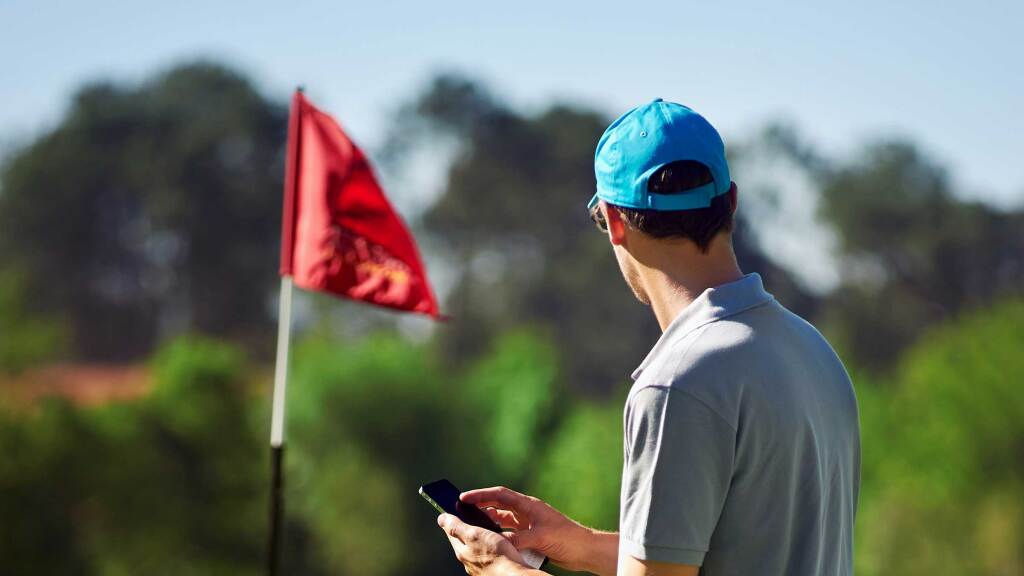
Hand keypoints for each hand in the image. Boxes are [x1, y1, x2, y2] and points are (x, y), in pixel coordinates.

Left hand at [438, 513, 526, 575]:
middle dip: (471, 525)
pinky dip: (494, 543)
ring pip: (479, 544)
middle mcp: (468, 560)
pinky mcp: (492, 567)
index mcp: (461, 551)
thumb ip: (456, 527)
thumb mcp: (474, 535)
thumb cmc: (496, 556)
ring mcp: (480, 565)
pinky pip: (490, 551)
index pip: (451, 531)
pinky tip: (502, 541)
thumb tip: (441, 518)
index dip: (453, 518)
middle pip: (465, 538)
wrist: (514, 575)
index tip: (458, 508)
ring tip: (494, 527)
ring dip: (484, 534)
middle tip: (481, 515)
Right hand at [460, 486, 602, 572]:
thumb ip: (518, 539)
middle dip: (480, 506)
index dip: (480, 495)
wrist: (584, 550)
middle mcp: (527, 512)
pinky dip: (500, 536)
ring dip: (489, 522)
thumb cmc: (567, 538)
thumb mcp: (540, 537)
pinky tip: (492, 542)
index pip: (499, 495)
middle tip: (462, 510)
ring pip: (503, 520)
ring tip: (473, 525)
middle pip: (498, 505)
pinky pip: (510, 534)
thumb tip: (498, 542)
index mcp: (528, 505)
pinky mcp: (531, 536)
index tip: (463, 497)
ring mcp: (528, 524)